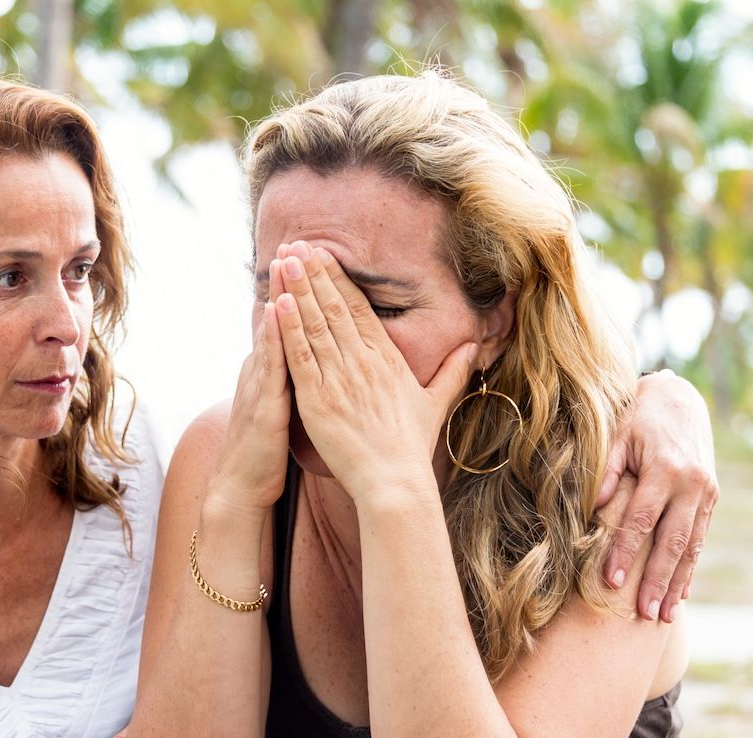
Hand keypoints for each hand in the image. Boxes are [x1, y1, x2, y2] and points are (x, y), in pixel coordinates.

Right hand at [207, 264, 292, 514]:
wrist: (241, 487)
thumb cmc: (267, 450)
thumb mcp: (282, 407)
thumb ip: (292, 380)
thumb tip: (307, 359)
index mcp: (270, 371)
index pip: (285, 323)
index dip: (297, 292)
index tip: (311, 258)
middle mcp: (261, 372)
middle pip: (276, 319)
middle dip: (287, 281)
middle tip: (297, 243)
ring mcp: (258, 387)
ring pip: (270, 334)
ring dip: (278, 299)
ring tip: (286, 264)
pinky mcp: (261, 406)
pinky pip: (269, 367)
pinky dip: (273, 339)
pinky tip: (278, 316)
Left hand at [272, 241, 476, 503]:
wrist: (395, 481)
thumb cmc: (412, 447)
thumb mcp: (436, 403)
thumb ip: (453, 372)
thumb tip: (475, 347)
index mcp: (387, 358)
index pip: (359, 308)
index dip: (339, 278)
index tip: (323, 254)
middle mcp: (363, 362)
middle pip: (334, 307)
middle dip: (313, 273)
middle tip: (296, 243)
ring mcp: (339, 379)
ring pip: (315, 324)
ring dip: (296, 289)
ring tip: (282, 260)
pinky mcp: (318, 399)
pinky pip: (300, 356)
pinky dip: (288, 328)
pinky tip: (277, 303)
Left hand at [595, 370, 718, 621]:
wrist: (680, 398)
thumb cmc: (638, 416)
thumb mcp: (617, 434)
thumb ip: (607, 471)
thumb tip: (595, 508)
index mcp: (666, 469)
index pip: (641, 520)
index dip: (625, 552)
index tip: (610, 581)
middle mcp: (692, 484)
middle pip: (672, 541)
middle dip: (657, 580)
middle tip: (644, 613)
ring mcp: (706, 493)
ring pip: (691, 546)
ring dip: (677, 582)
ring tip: (664, 615)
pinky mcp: (712, 498)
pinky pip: (700, 538)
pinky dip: (690, 566)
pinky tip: (681, 592)